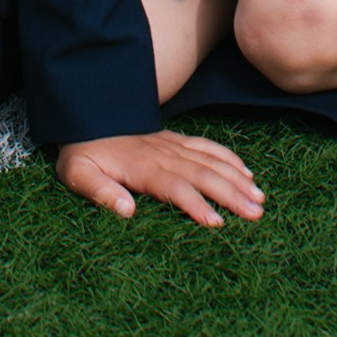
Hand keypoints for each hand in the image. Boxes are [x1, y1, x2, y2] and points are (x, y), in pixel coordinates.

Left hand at [55, 130, 264, 228]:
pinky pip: (206, 147)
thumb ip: (100, 191)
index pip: (174, 187)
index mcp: (141, 167)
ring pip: (210, 161)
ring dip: (236, 179)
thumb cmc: (82, 152)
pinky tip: (246, 172)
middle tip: (256, 213)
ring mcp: (171, 145)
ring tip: (260, 198)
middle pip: (202, 174)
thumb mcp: (77, 173)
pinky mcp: (175, 140)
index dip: (195, 205)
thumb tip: (127, 210)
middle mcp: (162, 154)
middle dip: (230, 194)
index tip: (217, 222)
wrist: (85, 114)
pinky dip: (228, 158)